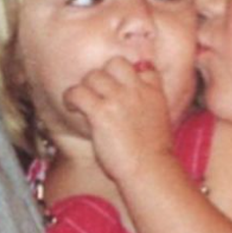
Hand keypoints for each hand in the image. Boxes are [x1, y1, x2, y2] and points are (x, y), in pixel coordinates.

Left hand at [64, 57, 172, 181]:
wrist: (150, 170)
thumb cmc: (154, 155)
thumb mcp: (160, 122)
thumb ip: (148, 107)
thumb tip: (133, 108)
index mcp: (154, 93)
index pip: (144, 66)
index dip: (131, 72)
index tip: (121, 84)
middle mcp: (136, 91)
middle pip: (115, 63)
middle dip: (104, 74)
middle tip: (97, 91)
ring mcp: (118, 100)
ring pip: (94, 75)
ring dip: (85, 86)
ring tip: (81, 101)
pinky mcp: (101, 112)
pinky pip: (78, 92)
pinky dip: (71, 98)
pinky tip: (72, 107)